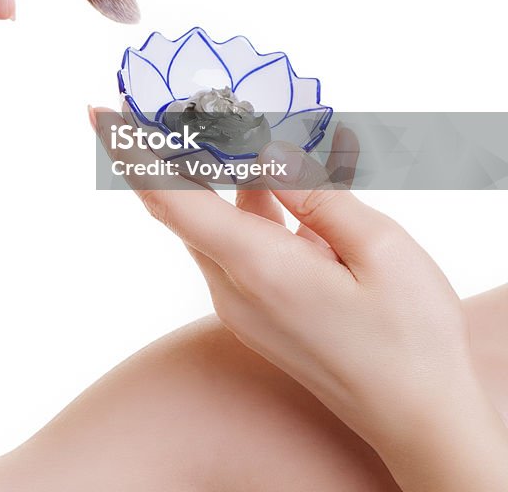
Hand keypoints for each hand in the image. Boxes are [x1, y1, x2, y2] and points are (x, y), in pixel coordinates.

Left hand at [91, 110, 507, 487]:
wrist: (418, 419)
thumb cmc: (409, 337)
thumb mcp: (378, 248)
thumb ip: (314, 193)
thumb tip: (266, 152)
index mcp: (258, 267)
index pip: (171, 197)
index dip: (131, 150)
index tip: (98, 109)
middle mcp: (234, 287)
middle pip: (180, 203)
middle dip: (165, 148)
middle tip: (163, 97)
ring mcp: (242, 303)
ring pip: (212, 221)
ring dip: (217, 174)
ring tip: (233, 126)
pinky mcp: (257, 311)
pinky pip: (237, 243)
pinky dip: (248, 204)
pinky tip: (278, 179)